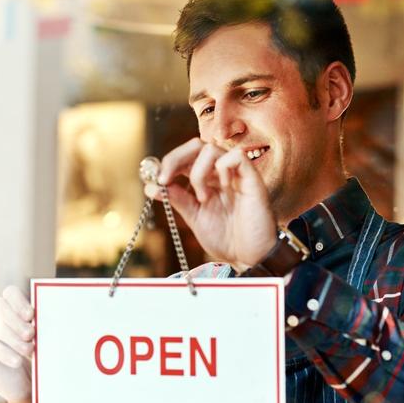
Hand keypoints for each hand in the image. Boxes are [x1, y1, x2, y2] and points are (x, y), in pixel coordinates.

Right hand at [0, 285, 44, 402]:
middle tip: (30, 333)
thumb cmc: (38, 356)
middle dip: (15, 319)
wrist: (26, 384)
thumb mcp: (44, 340)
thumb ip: (43, 326)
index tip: (31, 315)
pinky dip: (5, 353)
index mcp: (14, 307)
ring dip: (13, 338)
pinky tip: (17, 361)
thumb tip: (56, 316)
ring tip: (29, 350)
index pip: (10, 293)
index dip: (19, 301)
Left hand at [145, 138, 276, 266]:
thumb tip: (151, 186)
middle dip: (175, 158)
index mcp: (207, 179)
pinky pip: (236, 156)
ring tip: (202, 197)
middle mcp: (220, 173)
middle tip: (166, 179)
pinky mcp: (252, 179)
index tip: (157, 180)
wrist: (248, 258)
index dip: (169, 162)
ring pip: (211, 148)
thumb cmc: (226, 238)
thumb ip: (176, 198)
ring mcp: (236, 174)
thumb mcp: (194, 216)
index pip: (186, 156)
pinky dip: (223, 167)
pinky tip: (222, 188)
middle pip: (196, 145)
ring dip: (198, 171)